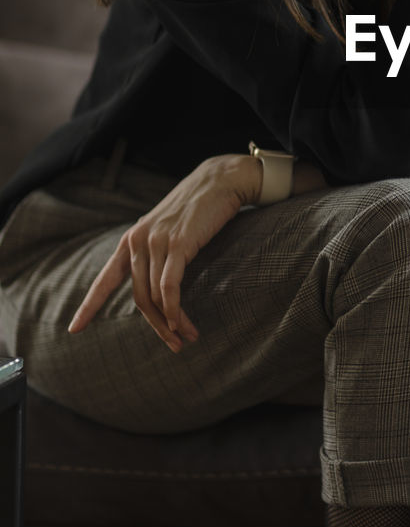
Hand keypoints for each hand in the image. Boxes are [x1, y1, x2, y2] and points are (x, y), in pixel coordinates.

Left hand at [67, 154, 262, 353]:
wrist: (219, 181)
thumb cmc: (196, 209)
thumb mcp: (166, 230)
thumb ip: (154, 253)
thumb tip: (155, 286)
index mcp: (131, 240)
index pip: (105, 279)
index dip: (89, 306)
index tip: (74, 328)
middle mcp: (138, 241)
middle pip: (139, 298)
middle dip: (155, 326)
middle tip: (172, 345)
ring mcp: (157, 242)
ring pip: (156, 296)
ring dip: (172, 322)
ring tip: (186, 338)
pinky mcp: (178, 244)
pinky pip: (170, 286)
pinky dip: (175, 309)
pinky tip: (181, 323)